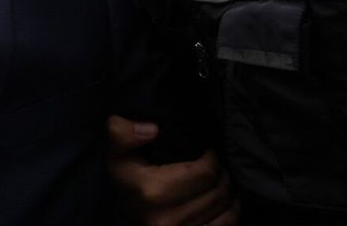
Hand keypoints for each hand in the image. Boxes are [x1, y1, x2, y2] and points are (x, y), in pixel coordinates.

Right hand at [107, 115, 237, 225]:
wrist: (127, 222)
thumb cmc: (127, 183)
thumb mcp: (116, 154)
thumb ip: (119, 133)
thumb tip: (151, 130)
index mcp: (149, 190)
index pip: (205, 172)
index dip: (210, 158)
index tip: (204, 153)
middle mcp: (163, 219)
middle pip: (218, 191)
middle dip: (221, 174)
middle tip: (214, 167)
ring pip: (226, 209)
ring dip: (227, 192)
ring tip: (217, 183)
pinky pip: (227, 225)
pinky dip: (231, 212)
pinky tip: (222, 204)